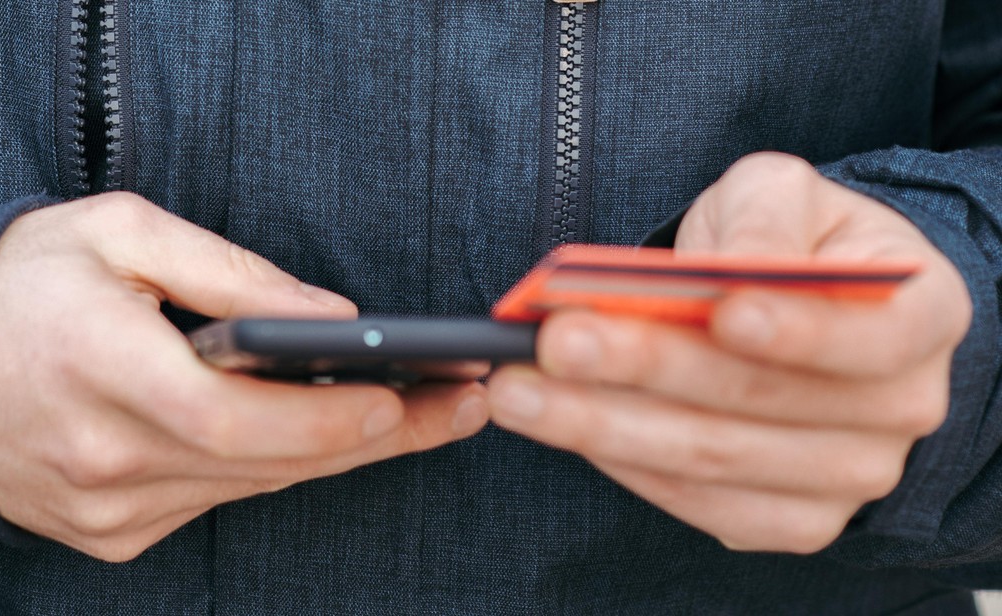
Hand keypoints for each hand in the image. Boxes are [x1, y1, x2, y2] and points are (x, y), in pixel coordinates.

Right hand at [0, 192, 488, 560]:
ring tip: (413, 417)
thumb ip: (231, 274)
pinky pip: (215, 503)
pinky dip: (269, 469)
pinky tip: (317, 437)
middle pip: (264, 465)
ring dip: (332, 454)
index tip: (408, 398)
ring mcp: (103, 506)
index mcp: (98, 369)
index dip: (329, 419)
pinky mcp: (108, 531)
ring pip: (250, 488)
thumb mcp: (120, 232)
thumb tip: (333, 320)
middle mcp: (101, 456)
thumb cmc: (23, 281)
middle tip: (455, 408)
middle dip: (371, 438)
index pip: (234, 419)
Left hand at [488, 152, 970, 551]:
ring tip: (518, 388)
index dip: (798, 328)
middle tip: (553, 343)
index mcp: (921, 317)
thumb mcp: (781, 194)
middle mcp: (899, 411)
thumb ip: (764, 215)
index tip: (721, 308)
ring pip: (711, 459)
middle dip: (645, 369)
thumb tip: (734, 268)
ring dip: (601, 425)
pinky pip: (695, 503)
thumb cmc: (788, 240)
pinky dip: (620, 463)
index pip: (872, 335)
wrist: (791, 307)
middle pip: (760, 401)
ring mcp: (845, 478)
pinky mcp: (786, 519)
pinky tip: (558, 424)